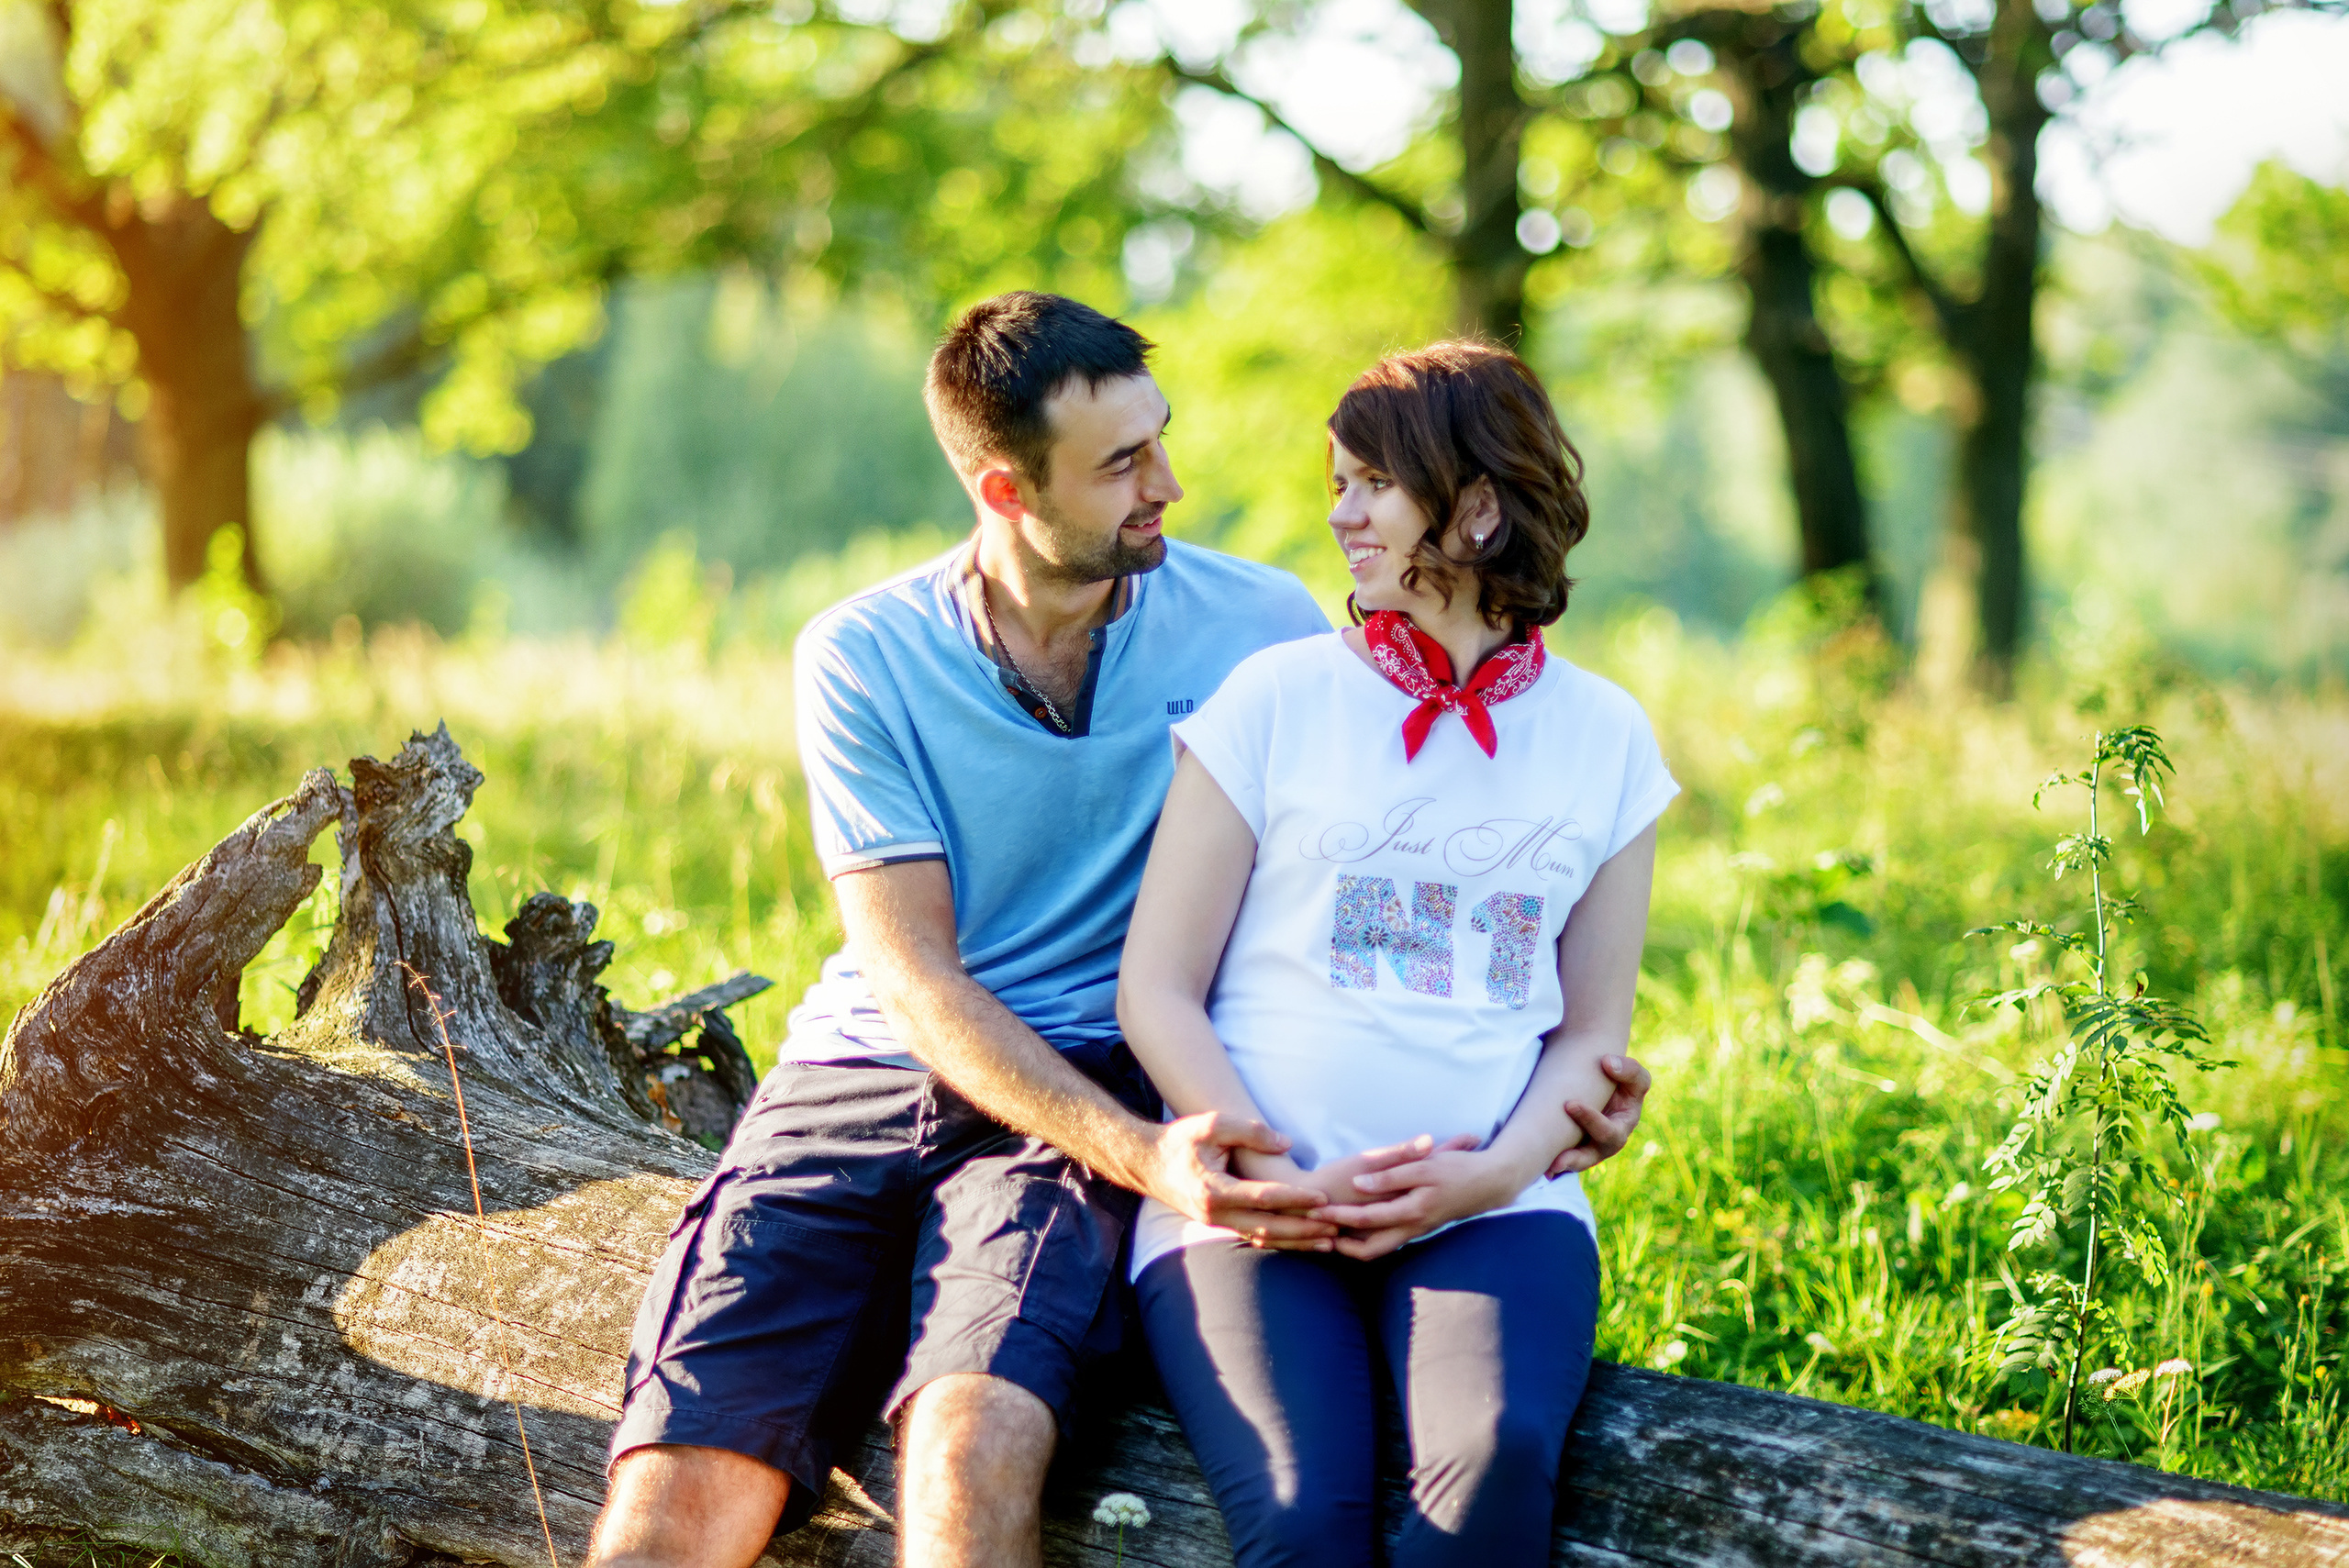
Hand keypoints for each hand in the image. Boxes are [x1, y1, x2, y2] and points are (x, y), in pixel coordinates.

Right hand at [1144, 1112, 1337, 1249]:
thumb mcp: (1211, 1124)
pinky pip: (1254, 1237)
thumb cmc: (1179, 1140)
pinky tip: (1303, 1241)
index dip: (1297, 1199)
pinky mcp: (1219, 1224)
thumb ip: (1250, 1131)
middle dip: (1305, 1229)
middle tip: (1338, 1226)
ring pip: (1264, 1238)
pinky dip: (1281, 1241)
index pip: (1265, 1198)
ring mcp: (1217, 1223)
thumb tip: (1286, 1143)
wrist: (1147, 1164)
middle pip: (1270, 1227)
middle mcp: (1216, 1214)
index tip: (1324, 1197)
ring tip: (1330, 1241)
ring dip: (1298, 1241)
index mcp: (1215, 1190)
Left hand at [1308, 1134, 1519, 1260]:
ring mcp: (1417, 1230)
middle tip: (1317, 1235)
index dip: (1337, 1217)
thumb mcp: (1423, 1166)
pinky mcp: (1420, 1226)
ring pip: (1380, 1248)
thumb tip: (1360, 1184)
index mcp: (1411, 1212)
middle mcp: (1412, 1228)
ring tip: (1329, 1236)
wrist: (1492, 1183)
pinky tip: (1355, 1229)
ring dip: (1354, 1244)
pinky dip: (1370, 1238)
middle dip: (1341, 1245)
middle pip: (1370, 1250)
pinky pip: (1390, 1240)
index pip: (1365, 1221)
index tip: (1314, 1211)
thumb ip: (1391, 1175)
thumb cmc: (1458, 1170)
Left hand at [1547, 1053, 1650, 1176]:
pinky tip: (1539, 1167)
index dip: (1591, 1120)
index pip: (1611, 1131)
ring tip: (1546, 1169)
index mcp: (1623, 1125)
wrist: (1604, 1084)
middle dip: (1576, 1157)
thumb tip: (1607, 1063)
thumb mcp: (1631, 1073)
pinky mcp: (1577, 1148)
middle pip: (1594, 1155)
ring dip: (1563, 1166)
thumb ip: (1628, 1069)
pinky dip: (1554, 1164)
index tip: (1569, 1104)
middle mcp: (1609, 1142)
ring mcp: (1593, 1148)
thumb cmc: (1620, 1079)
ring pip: (1579, 1163)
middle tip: (1556, 1158)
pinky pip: (1567, 1160)